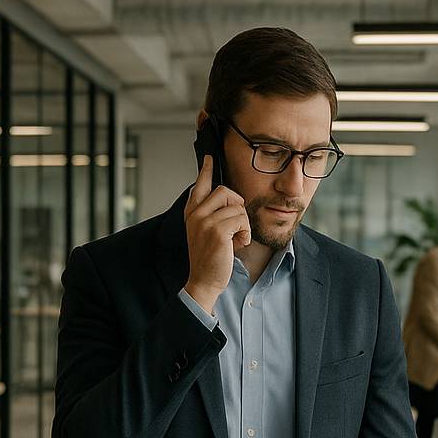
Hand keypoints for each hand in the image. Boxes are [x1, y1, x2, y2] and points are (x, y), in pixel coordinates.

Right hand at [182, 154, 249, 313]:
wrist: (204, 281)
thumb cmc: (210, 258)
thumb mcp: (207, 232)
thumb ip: (213, 214)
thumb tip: (230, 198)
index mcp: (192, 213)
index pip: (199, 185)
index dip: (205, 170)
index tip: (210, 157)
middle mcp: (195, 214)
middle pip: (225, 191)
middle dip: (237, 206)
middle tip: (236, 226)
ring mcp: (204, 221)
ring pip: (237, 207)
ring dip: (243, 225)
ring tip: (234, 240)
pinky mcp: (216, 231)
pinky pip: (242, 220)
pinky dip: (245, 234)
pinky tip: (237, 245)